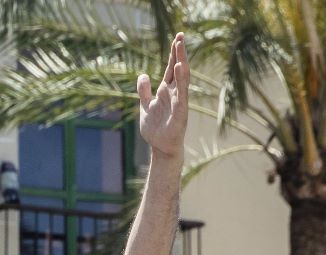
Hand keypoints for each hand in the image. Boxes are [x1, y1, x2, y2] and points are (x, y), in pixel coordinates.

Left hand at [138, 33, 188, 159]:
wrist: (160, 148)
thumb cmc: (156, 128)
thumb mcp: (145, 106)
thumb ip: (144, 91)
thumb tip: (143, 75)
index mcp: (166, 91)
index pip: (171, 68)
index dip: (173, 54)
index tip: (177, 38)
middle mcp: (174, 94)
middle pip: (178, 69)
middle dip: (179, 53)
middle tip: (180, 35)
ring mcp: (179, 102)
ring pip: (182, 79)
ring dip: (181, 62)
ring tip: (180, 47)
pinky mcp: (180, 112)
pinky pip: (182, 94)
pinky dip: (181, 82)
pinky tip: (181, 69)